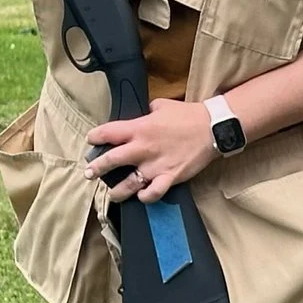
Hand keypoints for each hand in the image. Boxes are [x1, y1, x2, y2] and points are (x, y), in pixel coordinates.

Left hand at [86, 98, 218, 203]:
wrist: (213, 128)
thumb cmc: (188, 115)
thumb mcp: (161, 106)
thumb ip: (146, 111)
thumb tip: (140, 114)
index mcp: (139, 128)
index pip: (107, 133)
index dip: (95, 137)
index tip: (91, 140)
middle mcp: (143, 148)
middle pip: (110, 161)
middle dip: (96, 168)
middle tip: (89, 173)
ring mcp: (155, 165)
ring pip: (127, 184)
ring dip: (116, 191)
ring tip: (112, 194)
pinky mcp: (169, 176)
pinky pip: (153, 193)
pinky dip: (145, 196)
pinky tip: (142, 196)